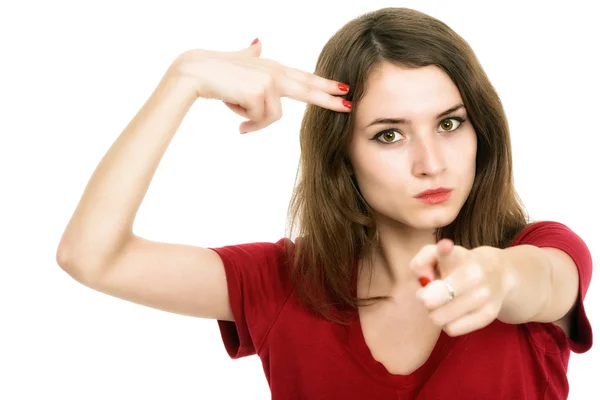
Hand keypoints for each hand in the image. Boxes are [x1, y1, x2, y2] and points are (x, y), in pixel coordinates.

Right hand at [168, 39, 351, 132]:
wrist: (195, 72)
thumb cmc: (214, 70)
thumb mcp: (239, 61)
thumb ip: (252, 54)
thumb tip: (258, 41)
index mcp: (273, 67)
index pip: (303, 77)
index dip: (323, 84)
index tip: (341, 88)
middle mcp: (274, 73)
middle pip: (307, 89)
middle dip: (328, 99)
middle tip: (349, 105)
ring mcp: (269, 82)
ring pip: (271, 117)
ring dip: (253, 121)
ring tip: (236, 113)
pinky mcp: (260, 93)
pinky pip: (258, 120)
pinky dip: (245, 122)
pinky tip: (231, 107)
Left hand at [410, 239, 512, 335]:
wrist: (498, 274)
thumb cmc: (458, 265)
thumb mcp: (438, 255)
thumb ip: (423, 260)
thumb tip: (422, 276)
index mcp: (458, 256)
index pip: (449, 254)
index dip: (444, 250)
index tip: (445, 246)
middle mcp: (474, 274)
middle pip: (432, 299)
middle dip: (425, 298)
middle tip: (430, 294)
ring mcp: (483, 296)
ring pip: (439, 318)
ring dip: (435, 312)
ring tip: (443, 303)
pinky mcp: (488, 315)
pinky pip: (451, 329)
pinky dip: (447, 323)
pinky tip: (454, 313)